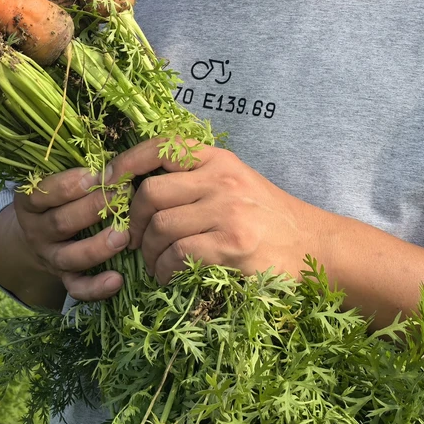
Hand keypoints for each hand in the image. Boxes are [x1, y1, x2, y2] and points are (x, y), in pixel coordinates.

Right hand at [12, 166, 131, 301]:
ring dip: (97, 247)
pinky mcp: (64, 278)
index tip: (94, 175)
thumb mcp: (55, 180)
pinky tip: (117, 280)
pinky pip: (76, 288)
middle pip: (61, 222)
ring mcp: (49, 256)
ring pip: (69, 256)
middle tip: (123, 194)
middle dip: (93, 208)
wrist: (39, 234)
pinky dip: (96, 288)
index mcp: (30, 202)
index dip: (67, 185)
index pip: (42, 194)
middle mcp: (36, 231)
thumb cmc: (60, 196)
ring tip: (123, 236)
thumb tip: (115, 159)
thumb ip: (78, 171)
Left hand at [107, 138, 317, 284]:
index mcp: (219, 159)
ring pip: (160, 228)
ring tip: (156, 264)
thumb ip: (195, 179)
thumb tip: (136, 188)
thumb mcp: (236, 183)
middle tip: (134, 240)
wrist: (315, 249)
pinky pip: (177, 256)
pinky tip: (172, 277)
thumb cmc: (268, 219)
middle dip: (132, 221)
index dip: (126, 163)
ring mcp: (227, 212)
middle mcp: (221, 179)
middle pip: (150, 193)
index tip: (107, 182)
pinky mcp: (231, 247)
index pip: (161, 147)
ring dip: (148, 253)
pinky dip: (165, 270)